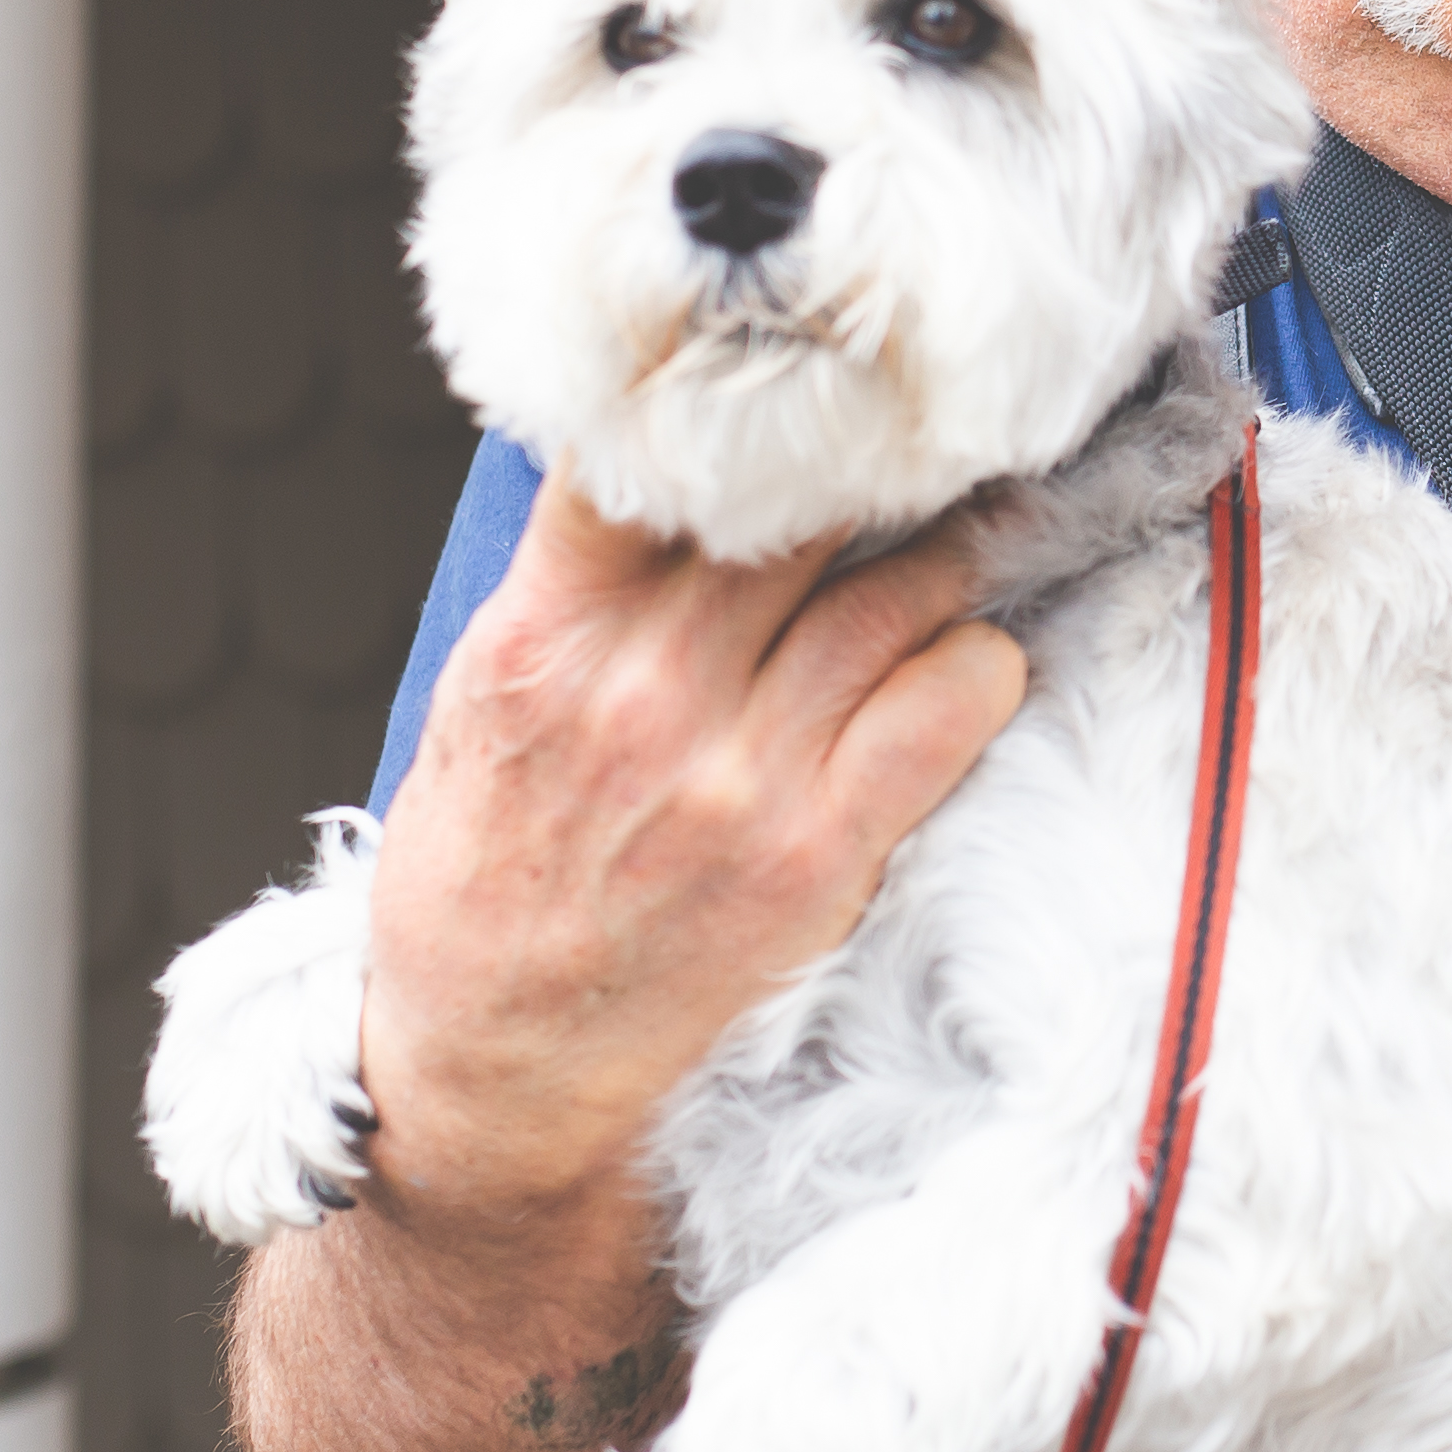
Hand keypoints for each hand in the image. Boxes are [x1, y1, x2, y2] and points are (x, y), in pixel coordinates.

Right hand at [356, 470, 1030, 1242]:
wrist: (490, 1078)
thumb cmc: (481, 882)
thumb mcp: (478, 703)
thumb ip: (575, 584)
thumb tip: (672, 459)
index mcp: (544, 638)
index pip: (650, 460)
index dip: (733, 401)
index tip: (789, 372)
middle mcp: (644, 691)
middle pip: (803, 505)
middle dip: (864, 459)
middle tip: (914, 430)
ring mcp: (740, 772)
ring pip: (899, 586)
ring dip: (946, 545)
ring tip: (966, 520)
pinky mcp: (820, 848)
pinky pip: (952, 697)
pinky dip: (974, 659)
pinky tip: (959, 656)